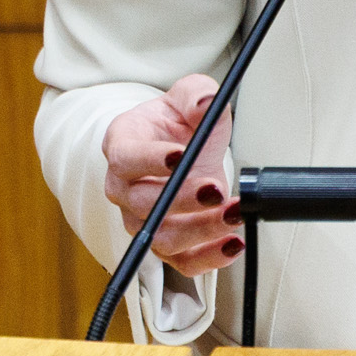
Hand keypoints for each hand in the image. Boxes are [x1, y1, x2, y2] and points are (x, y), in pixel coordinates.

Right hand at [102, 73, 242, 276]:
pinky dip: (208, 258)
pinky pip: (181, 262)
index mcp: (121, 146)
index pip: (125, 158)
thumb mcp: (189, 95)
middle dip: (183, 198)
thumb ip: (196, 93)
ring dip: (200, 229)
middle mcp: (123, 188)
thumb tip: (205, 101)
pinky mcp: (164, 243)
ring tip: (233, 213)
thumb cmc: (177, 123)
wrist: (182, 147)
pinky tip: (233, 244)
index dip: (150, 159)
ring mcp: (141, 219)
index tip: (180, 155)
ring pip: (161, 237)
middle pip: (143, 202)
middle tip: (216, 189)